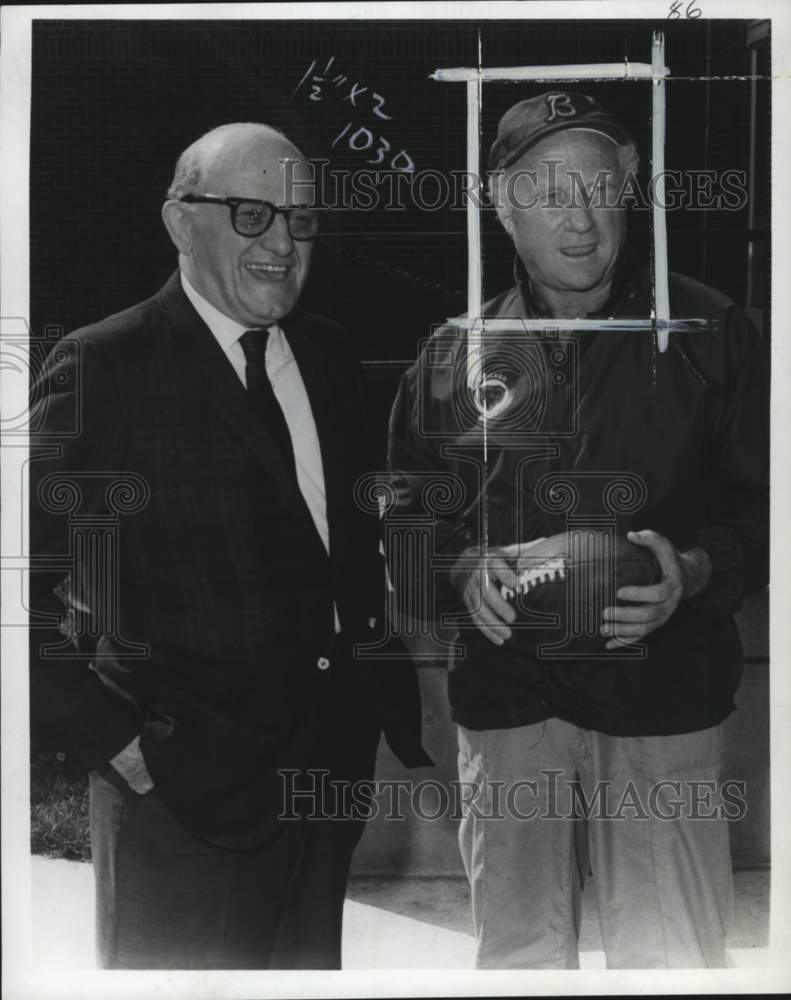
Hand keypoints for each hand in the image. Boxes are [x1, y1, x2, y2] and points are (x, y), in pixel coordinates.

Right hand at [451, 545, 518, 645]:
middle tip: (513, 618)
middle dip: (498, 605)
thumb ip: (523, 551)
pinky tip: (499, 640)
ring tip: (508, 634)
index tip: (516, 584)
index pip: (494, 565)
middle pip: (486, 591)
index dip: (504, 574)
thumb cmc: (491, 559)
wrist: (463, 564)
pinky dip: (486, 631)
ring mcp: (470, 590)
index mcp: (489, 560)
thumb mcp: (505, 551)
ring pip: (479, 608)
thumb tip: (545, 543)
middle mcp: (477, 575)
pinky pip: (475, 618)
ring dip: (492, 623)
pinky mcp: (467, 602)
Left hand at [601, 529, 710, 649]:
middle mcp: (668, 605)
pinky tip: (608, 645)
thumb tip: (632, 535)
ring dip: (623, 632)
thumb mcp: (664, 546)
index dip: (638, 594)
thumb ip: (650, 539)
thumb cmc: (670, 561)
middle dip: (625, 616)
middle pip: (648, 616)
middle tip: (605, 612)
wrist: (687, 578)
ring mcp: (662, 617)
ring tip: (603, 629)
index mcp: (671, 587)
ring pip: (644, 629)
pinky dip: (625, 642)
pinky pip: (641, 636)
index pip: (656, 594)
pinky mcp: (655, 624)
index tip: (619, 591)